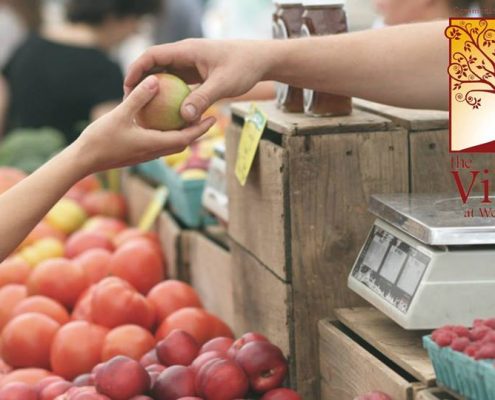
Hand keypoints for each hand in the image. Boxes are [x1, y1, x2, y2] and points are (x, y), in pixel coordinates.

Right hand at [72, 75, 215, 174]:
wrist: (83, 161)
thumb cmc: (100, 139)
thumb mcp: (120, 114)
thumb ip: (138, 98)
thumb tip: (155, 80)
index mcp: (154, 144)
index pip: (185, 138)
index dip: (201, 128)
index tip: (213, 118)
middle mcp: (154, 152)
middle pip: (183, 142)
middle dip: (197, 131)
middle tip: (208, 117)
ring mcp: (146, 155)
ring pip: (171, 144)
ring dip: (183, 134)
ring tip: (189, 118)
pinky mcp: (138, 154)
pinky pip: (159, 143)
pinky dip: (168, 134)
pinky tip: (163, 121)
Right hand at [124, 39, 271, 121]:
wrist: (260, 60)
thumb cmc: (244, 67)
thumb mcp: (223, 84)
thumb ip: (203, 99)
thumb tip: (184, 117)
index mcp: (186, 50)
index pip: (152, 55)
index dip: (136, 69)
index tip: (127, 87)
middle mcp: (185, 55)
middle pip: (154, 65)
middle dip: (140, 82)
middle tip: (130, 102)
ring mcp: (190, 64)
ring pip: (165, 75)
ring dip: (154, 90)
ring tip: (144, 109)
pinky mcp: (196, 73)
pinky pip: (177, 84)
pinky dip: (169, 95)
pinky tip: (166, 113)